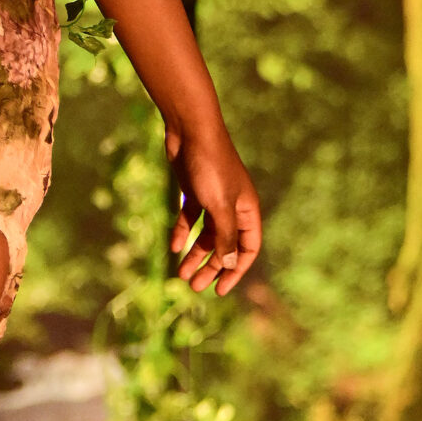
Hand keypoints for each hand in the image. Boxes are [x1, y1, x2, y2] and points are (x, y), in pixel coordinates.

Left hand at [165, 122, 261, 294]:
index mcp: (248, 210)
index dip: (236, 271)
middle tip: (194, 286)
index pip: (248, 248)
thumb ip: (225, 236)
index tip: (220, 290)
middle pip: (224, 245)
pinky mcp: (194, 192)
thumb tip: (230, 265)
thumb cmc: (210, 166)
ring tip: (180, 274)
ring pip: (206, 234)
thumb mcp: (219, 206)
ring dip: (194, 254)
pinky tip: (173, 247)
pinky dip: (182, 233)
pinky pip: (190, 219)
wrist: (190, 130)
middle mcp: (233, 207)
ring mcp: (213, 199)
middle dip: (211, 267)